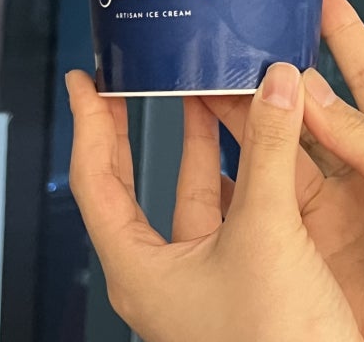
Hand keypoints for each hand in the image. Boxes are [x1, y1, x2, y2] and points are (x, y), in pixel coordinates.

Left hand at [66, 63, 362, 341]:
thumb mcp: (267, 232)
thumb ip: (269, 151)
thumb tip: (277, 86)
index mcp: (142, 271)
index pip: (95, 181)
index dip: (90, 124)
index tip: (86, 84)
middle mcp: (165, 275)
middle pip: (130, 186)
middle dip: (130, 129)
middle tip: (128, 83)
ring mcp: (203, 279)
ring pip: (188, 192)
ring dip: (196, 141)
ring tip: (200, 92)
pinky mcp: (241, 278)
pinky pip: (229, 210)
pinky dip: (238, 169)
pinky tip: (253, 147)